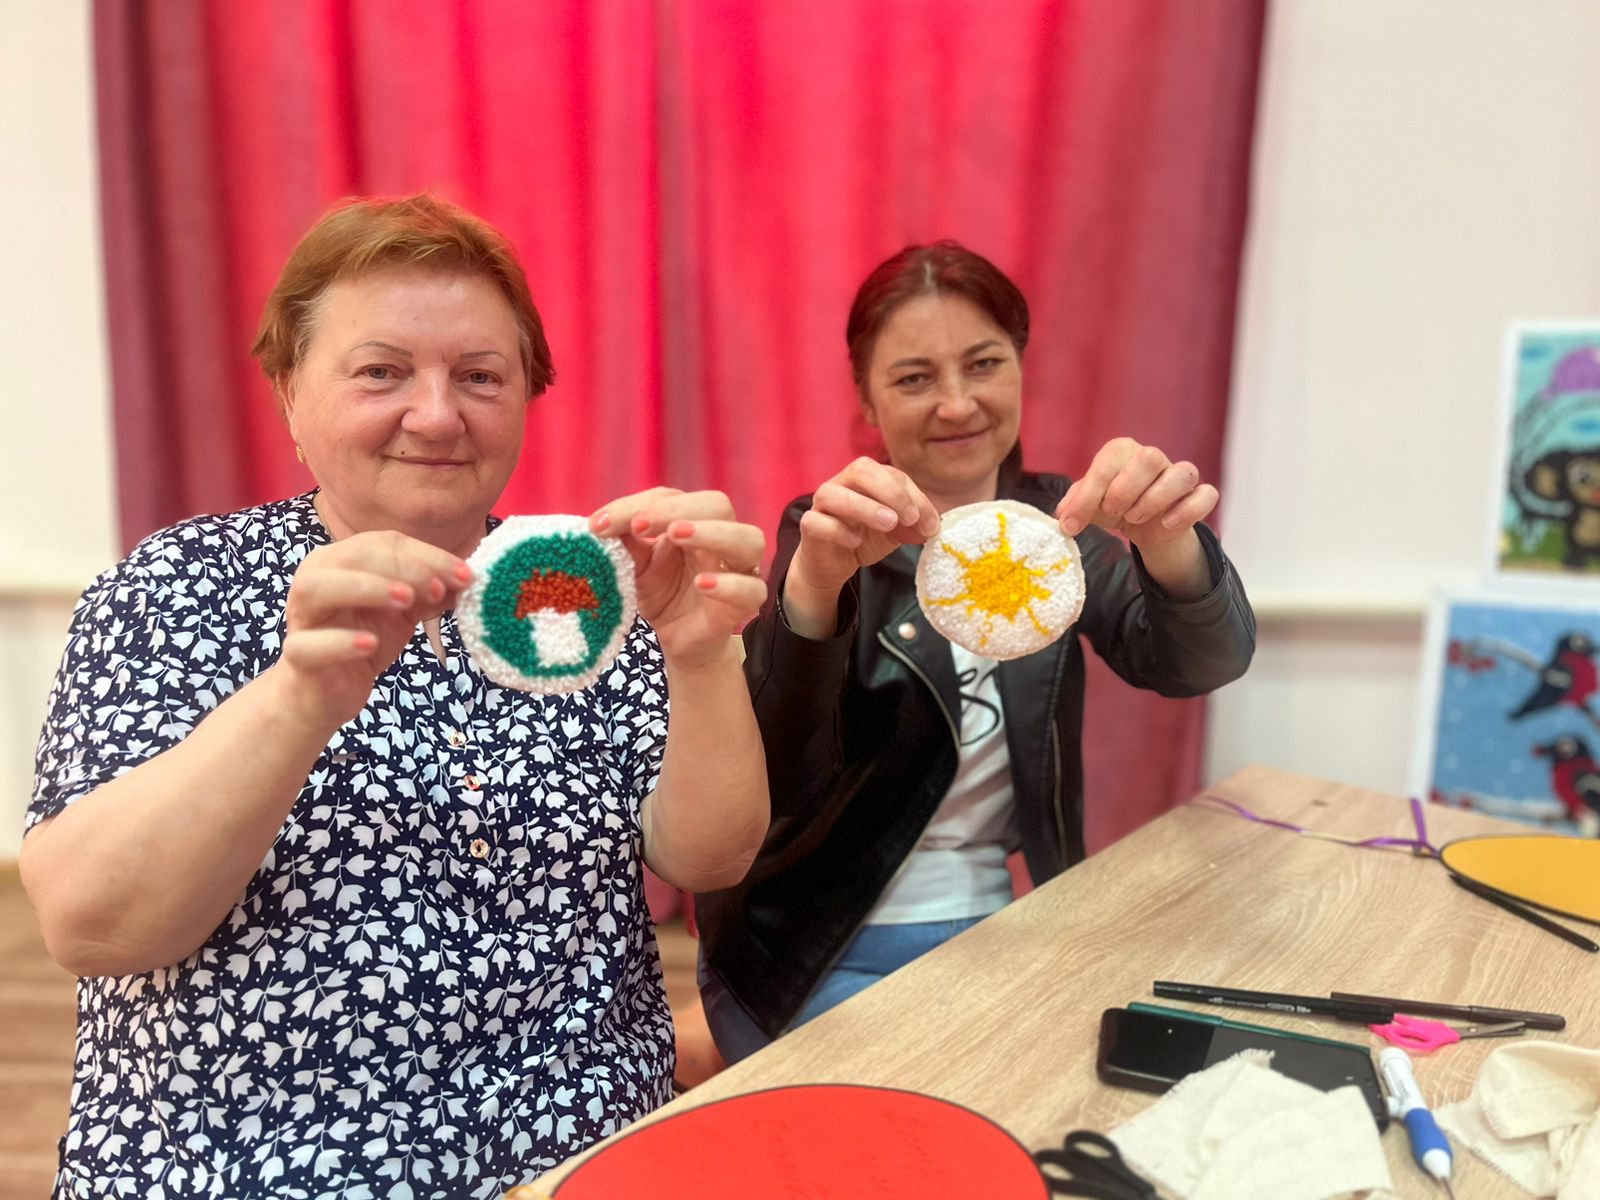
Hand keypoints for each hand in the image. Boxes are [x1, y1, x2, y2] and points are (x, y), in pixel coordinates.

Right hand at [275, 531, 471, 730]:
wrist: (327, 692)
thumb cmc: (364, 641)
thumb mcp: (404, 614)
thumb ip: (430, 592)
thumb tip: (467, 578)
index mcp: (342, 561)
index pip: (385, 543)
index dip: (427, 555)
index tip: (465, 575)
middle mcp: (316, 579)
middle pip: (352, 556)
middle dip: (401, 567)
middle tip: (437, 587)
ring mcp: (302, 617)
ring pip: (319, 587)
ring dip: (367, 588)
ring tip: (406, 600)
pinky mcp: (298, 656)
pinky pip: (309, 644)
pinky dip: (340, 641)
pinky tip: (370, 644)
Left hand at [591, 489, 766, 668]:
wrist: (677, 640)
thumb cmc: (661, 594)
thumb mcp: (634, 565)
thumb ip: (623, 543)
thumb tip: (599, 523)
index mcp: (693, 522)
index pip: (674, 498)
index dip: (639, 504)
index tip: (602, 524)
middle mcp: (720, 540)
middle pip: (718, 505)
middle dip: (678, 508)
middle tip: (640, 525)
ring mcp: (737, 571)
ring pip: (749, 539)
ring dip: (712, 533)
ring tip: (675, 535)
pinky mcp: (742, 605)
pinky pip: (752, 589)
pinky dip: (729, 584)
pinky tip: (701, 584)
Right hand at [787, 457, 940, 600]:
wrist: (833, 564)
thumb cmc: (863, 538)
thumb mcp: (896, 531)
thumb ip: (913, 525)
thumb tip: (932, 526)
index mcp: (866, 480)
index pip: (891, 474)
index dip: (913, 495)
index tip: (928, 523)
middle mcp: (841, 484)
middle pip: (861, 469)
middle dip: (890, 491)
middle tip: (909, 517)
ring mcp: (821, 504)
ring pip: (834, 493)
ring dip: (865, 507)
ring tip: (889, 524)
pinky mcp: (809, 526)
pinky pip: (816, 522)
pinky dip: (838, 530)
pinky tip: (855, 541)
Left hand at [1055, 437, 1217, 552]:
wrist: (1145, 527)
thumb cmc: (1114, 506)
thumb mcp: (1089, 506)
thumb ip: (1075, 506)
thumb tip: (1063, 515)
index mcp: (1122, 453)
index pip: (1108, 461)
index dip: (1088, 494)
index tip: (1072, 523)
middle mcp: (1153, 459)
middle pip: (1150, 457)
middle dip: (1126, 488)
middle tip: (1113, 511)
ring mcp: (1179, 476)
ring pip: (1183, 472)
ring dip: (1156, 499)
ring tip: (1135, 518)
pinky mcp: (1198, 496)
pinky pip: (1207, 495)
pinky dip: (1188, 511)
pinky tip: (1166, 524)